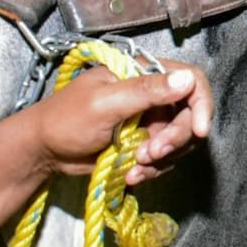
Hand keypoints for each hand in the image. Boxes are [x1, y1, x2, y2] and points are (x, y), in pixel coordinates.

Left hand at [24, 62, 212, 185]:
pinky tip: (129, 173)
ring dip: (162, 159)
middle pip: (190, 116)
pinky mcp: (145, 143)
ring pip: (180, 141)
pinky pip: (165, 159)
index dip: (202, 105)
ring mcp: (151, 120)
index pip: (192, 80)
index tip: (200, 131)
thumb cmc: (65, 119)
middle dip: (175, 139)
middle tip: (151, 154)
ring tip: (133, 166)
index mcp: (143, 72)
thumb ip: (146, 91)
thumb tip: (187, 79)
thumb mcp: (105, 103)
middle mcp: (153, 94)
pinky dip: (152, 169)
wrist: (43, 151)